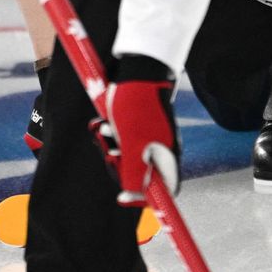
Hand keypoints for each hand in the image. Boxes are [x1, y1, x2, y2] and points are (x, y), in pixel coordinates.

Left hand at [101, 54, 180, 206]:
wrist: (135, 73)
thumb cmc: (136, 108)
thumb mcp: (133, 144)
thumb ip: (133, 173)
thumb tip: (132, 197)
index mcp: (167, 157)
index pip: (165, 190)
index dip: (144, 198)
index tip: (122, 198)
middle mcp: (160, 150)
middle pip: (140, 176)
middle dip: (119, 167)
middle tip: (111, 153)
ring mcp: (148, 138)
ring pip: (126, 157)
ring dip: (110, 147)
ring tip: (106, 130)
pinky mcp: (135, 128)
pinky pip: (119, 142)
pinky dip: (109, 135)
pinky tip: (104, 124)